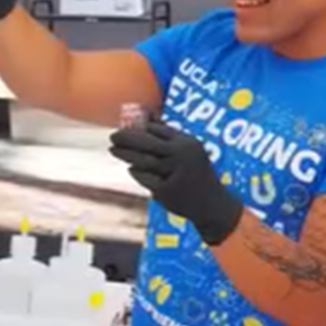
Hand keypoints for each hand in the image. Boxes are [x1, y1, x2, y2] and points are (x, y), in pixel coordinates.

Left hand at [109, 120, 242, 245]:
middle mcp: (181, 156)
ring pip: (142, 160)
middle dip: (126, 138)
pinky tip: (132, 168)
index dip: (139, 127)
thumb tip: (144, 120)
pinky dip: (136, 172)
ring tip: (114, 150)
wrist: (212, 204)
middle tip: (112, 136)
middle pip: (146, 143)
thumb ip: (169, 137)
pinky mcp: (166, 191)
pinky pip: (144, 178)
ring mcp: (173, 174)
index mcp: (187, 143)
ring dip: (125, 154)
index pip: (158, 129)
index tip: (125, 126)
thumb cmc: (196, 173)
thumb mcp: (190, 151)